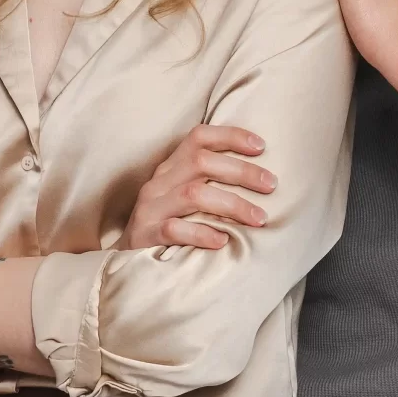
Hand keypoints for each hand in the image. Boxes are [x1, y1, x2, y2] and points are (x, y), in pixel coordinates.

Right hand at [124, 125, 274, 250]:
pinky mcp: (145, 235)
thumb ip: (210, 183)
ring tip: (259, 218)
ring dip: (232, 204)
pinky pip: (175, 229)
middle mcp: (159, 182)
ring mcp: (150, 208)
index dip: (231, 136)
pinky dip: (202, 233)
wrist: (125, 260)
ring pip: (193, 194)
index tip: (262, 146)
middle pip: (201, 163)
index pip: (198, 137)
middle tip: (272, 185)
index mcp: (170, 167)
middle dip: (242, 172)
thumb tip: (261, 178)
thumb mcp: (183, 197)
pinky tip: (223, 241)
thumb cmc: (167, 225)